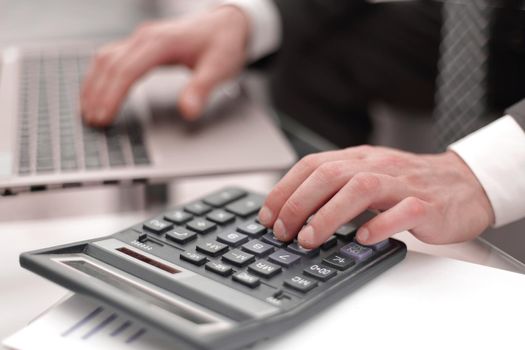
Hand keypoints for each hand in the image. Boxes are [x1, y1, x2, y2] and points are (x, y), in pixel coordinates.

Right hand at [81, 6, 249, 126]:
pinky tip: (96, 91)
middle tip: (92, 122)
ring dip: (93, 84)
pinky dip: (99, 76)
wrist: (228, 23)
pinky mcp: (140, 44)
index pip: (127, 70)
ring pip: (105, 59)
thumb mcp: (220, 68)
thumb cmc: (223, 44)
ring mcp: (140, 39)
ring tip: (87, 111)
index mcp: (162, 42)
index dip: (112, 95)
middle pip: (110, 64)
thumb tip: (188, 111)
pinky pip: (111, 57)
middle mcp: (146, 37)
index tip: (104, 117)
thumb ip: (202, 89)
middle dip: (97, 94)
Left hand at [257, 145, 494, 247]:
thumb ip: (336, 188)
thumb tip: (293, 212)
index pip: (313, 165)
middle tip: (283, 231)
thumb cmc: (409, 184)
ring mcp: (403, 184)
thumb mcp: (368, 176)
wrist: (464, 184)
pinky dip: (379, 225)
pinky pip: (402, 212)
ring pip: (361, 189)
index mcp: (359, 158)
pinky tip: (362, 239)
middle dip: (298, 203)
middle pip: (330, 175)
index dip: (285, 189)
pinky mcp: (427, 205)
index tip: (268, 215)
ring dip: (328, 215)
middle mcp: (377, 166)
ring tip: (309, 239)